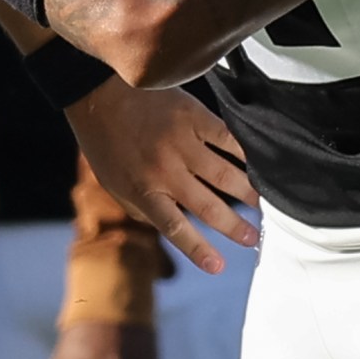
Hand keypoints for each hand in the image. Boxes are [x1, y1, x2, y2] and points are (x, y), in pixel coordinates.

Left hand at [64, 77, 257, 273]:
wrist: (96, 91)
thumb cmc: (103, 141)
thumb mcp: (111, 181)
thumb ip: (139, 207)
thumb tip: (168, 227)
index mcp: (141, 189)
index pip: (175, 227)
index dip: (198, 249)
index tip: (219, 267)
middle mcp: (164, 170)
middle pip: (208, 206)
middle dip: (234, 227)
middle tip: (253, 239)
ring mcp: (180, 143)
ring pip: (226, 175)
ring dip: (248, 194)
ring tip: (263, 206)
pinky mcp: (192, 117)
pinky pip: (228, 140)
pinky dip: (245, 155)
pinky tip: (257, 165)